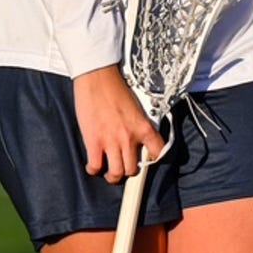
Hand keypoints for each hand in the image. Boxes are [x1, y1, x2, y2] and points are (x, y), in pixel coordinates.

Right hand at [73, 64, 163, 183]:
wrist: (98, 77)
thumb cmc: (115, 88)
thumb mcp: (136, 107)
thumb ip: (137, 124)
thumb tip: (135, 139)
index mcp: (143, 126)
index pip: (158, 151)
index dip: (153, 159)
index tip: (147, 161)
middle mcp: (129, 137)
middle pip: (133, 169)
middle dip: (128, 170)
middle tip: (122, 165)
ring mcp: (111, 141)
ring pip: (116, 173)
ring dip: (112, 175)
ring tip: (109, 170)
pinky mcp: (94, 142)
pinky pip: (95, 166)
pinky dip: (93, 169)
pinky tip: (93, 164)